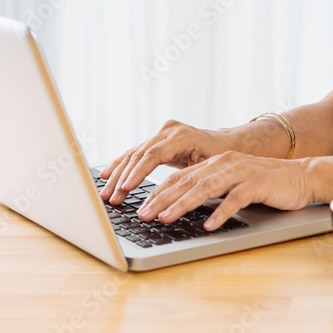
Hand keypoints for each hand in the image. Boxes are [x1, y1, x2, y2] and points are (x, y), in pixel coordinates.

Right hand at [99, 119, 236, 204]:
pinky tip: (106, 176)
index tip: (126, 188)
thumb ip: (193, 180)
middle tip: (111, 198)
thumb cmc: (223, 159)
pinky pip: (135, 153)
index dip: (138, 172)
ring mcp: (162, 133)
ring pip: (134, 154)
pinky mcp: (157, 139)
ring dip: (117, 175)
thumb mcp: (212, 169)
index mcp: (183, 135)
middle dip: (123, 178)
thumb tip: (175, 201)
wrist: (227, 144)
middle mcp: (170, 131)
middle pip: (140, 154)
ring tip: (105, 194)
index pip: (154, 154)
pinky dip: (121, 166)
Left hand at [136, 152, 313, 230]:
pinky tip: (209, 225)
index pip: (180, 177)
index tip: (140, 208)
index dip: (157, 192)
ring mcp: (241, 172)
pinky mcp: (258, 183)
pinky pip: (236, 199)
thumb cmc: (265, 184)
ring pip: (206, 188)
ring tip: (166, 218)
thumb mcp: (231, 184)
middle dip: (162, 199)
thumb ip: (209, 189)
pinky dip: (221, 212)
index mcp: (215, 163)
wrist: (301, 176)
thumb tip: (178, 205)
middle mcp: (225, 164)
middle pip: (187, 182)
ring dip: (183, 204)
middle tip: (143, 215)